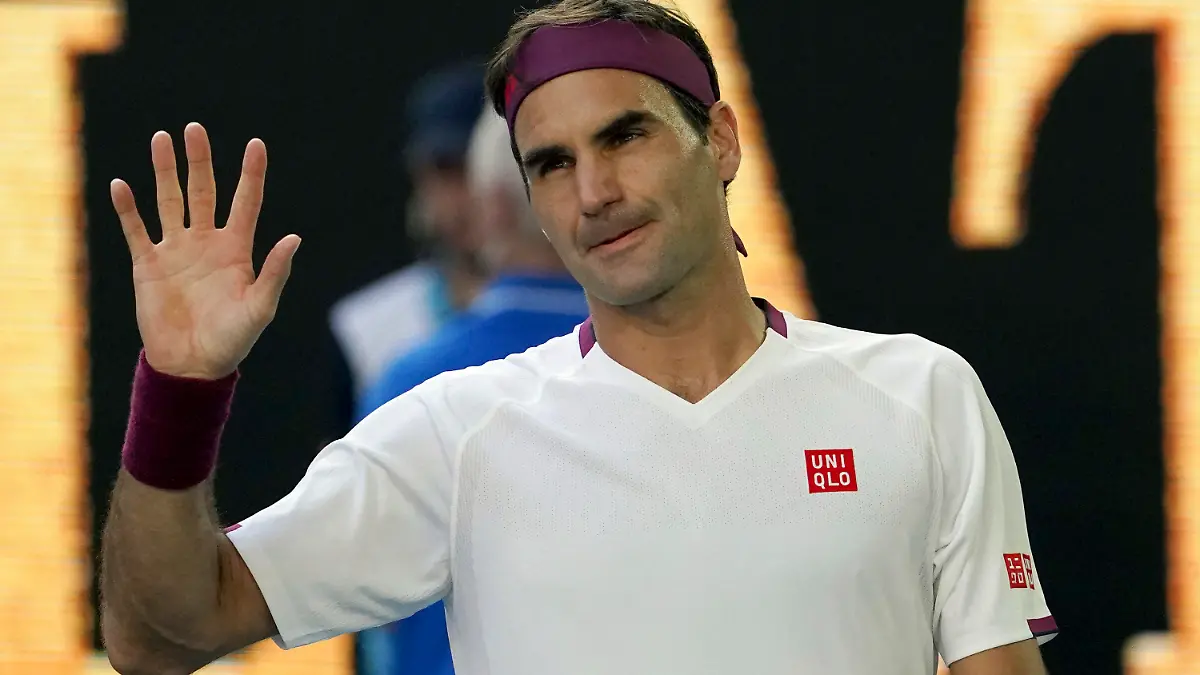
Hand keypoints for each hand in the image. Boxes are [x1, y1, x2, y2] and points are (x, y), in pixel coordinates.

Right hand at [111, 123, 299, 379]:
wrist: (192, 365)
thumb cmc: (233, 340)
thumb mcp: (260, 308)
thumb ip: (274, 273)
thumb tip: (295, 238)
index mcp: (237, 249)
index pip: (245, 202)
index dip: (251, 174)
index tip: (256, 143)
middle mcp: (206, 242)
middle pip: (203, 191)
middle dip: (199, 161)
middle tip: (194, 129)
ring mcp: (176, 250)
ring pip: (169, 201)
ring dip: (164, 171)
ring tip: (161, 139)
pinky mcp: (148, 265)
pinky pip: (136, 230)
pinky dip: (128, 209)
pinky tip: (121, 185)